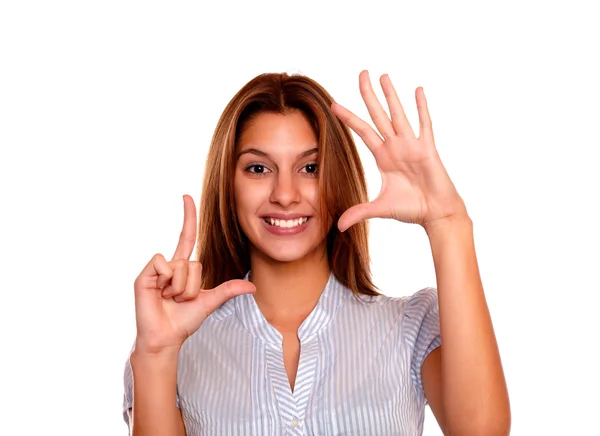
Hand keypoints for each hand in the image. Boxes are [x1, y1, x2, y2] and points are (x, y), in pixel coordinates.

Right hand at [133, 195, 255, 352]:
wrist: (167, 337)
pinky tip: (161, 294)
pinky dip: (168, 282)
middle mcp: (170, 263)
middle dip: (193, 286)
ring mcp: (157, 269)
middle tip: (181, 299)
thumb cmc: (184, 320)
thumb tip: (252, 286)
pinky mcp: (145, 275)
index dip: (188, 216)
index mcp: (183, 267)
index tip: (187, 196)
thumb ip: (229, 290)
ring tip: (170, 299)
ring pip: (182, 265)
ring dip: (182, 288)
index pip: (187, 235)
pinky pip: (164, 264)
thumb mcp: (210, 301)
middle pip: (194, 262)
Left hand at [332, 71, 467, 231]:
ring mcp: (412, 145)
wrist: (436, 214)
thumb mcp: (379, 209)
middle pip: (379, 115)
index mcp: (384, 156)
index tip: (334, 104)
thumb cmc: (412, 209)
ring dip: (391, 95)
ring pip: (398, 114)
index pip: (363, 131)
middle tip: (362, 73)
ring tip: (383, 75)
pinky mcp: (427, 149)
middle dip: (369, 94)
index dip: (349, 118)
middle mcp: (396, 146)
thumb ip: (358, 212)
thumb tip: (338, 227)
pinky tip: (417, 90)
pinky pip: (424, 125)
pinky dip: (421, 108)